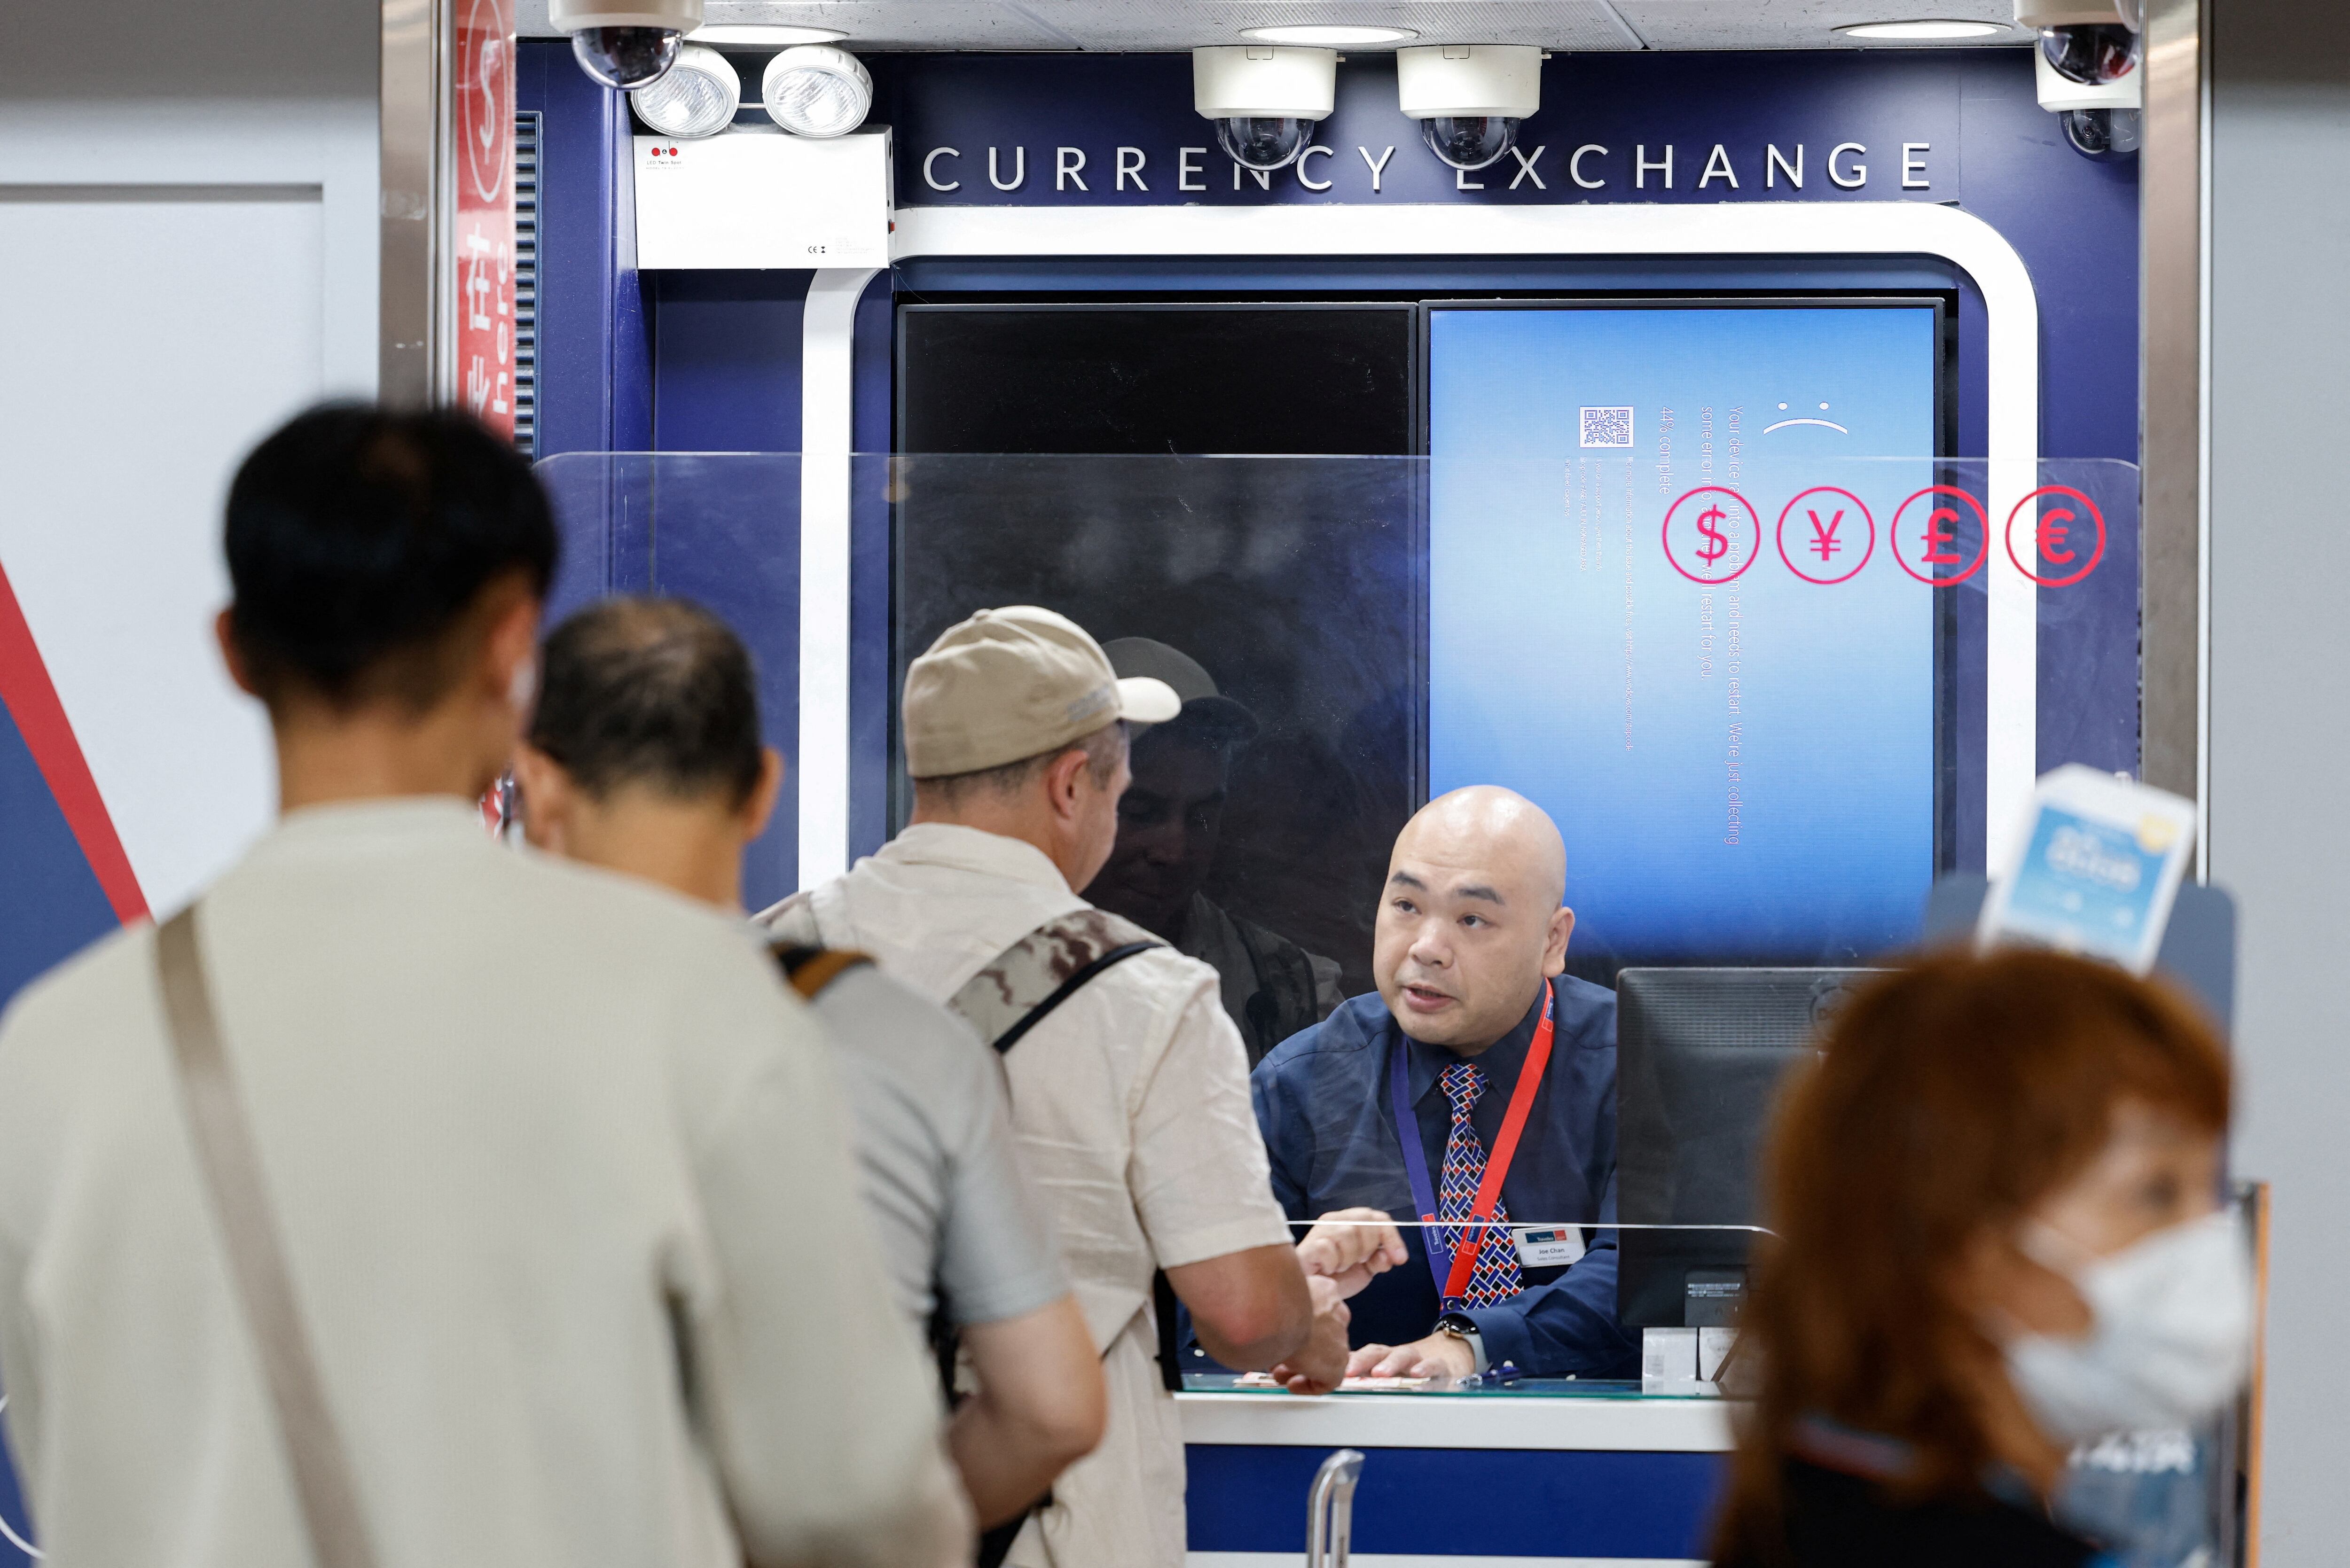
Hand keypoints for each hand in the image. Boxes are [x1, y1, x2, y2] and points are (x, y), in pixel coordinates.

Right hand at [1268, 1278, 1351, 1394]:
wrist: (1277, 1314)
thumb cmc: (1269, 1301)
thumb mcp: (1275, 1296)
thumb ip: (1279, 1305)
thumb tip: (1265, 1316)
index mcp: (1326, 1292)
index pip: (1318, 1314)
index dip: (1298, 1331)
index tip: (1283, 1339)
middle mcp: (1337, 1313)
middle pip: (1320, 1338)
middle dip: (1299, 1351)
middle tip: (1277, 1360)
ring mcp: (1340, 1338)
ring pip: (1322, 1357)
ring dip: (1301, 1368)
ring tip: (1280, 1375)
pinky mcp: (1337, 1363)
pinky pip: (1327, 1380)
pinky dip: (1310, 1385)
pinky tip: (1293, 1384)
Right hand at [1294, 1208, 1409, 1299]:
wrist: (1314, 1296)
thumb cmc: (1338, 1278)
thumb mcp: (1366, 1269)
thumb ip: (1380, 1260)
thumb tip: (1390, 1256)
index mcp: (1350, 1221)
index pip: (1378, 1217)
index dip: (1392, 1237)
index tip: (1401, 1259)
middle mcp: (1334, 1220)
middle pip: (1364, 1221)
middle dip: (1369, 1247)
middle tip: (1359, 1261)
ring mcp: (1320, 1231)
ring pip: (1347, 1234)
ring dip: (1350, 1258)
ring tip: (1341, 1266)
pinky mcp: (1309, 1245)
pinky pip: (1329, 1249)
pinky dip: (1334, 1264)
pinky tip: (1329, 1270)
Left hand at [1344, 1330, 1475, 1382]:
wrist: (1452, 1356)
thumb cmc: (1414, 1368)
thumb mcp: (1391, 1371)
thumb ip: (1368, 1377)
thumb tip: (1336, 1384)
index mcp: (1385, 1357)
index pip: (1364, 1355)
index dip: (1349, 1362)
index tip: (1333, 1372)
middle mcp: (1399, 1356)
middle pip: (1379, 1353)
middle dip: (1362, 1361)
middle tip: (1350, 1372)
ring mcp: (1420, 1359)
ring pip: (1404, 1356)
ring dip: (1391, 1364)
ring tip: (1380, 1374)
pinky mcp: (1442, 1366)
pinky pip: (1434, 1366)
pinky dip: (1426, 1369)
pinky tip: (1418, 1375)